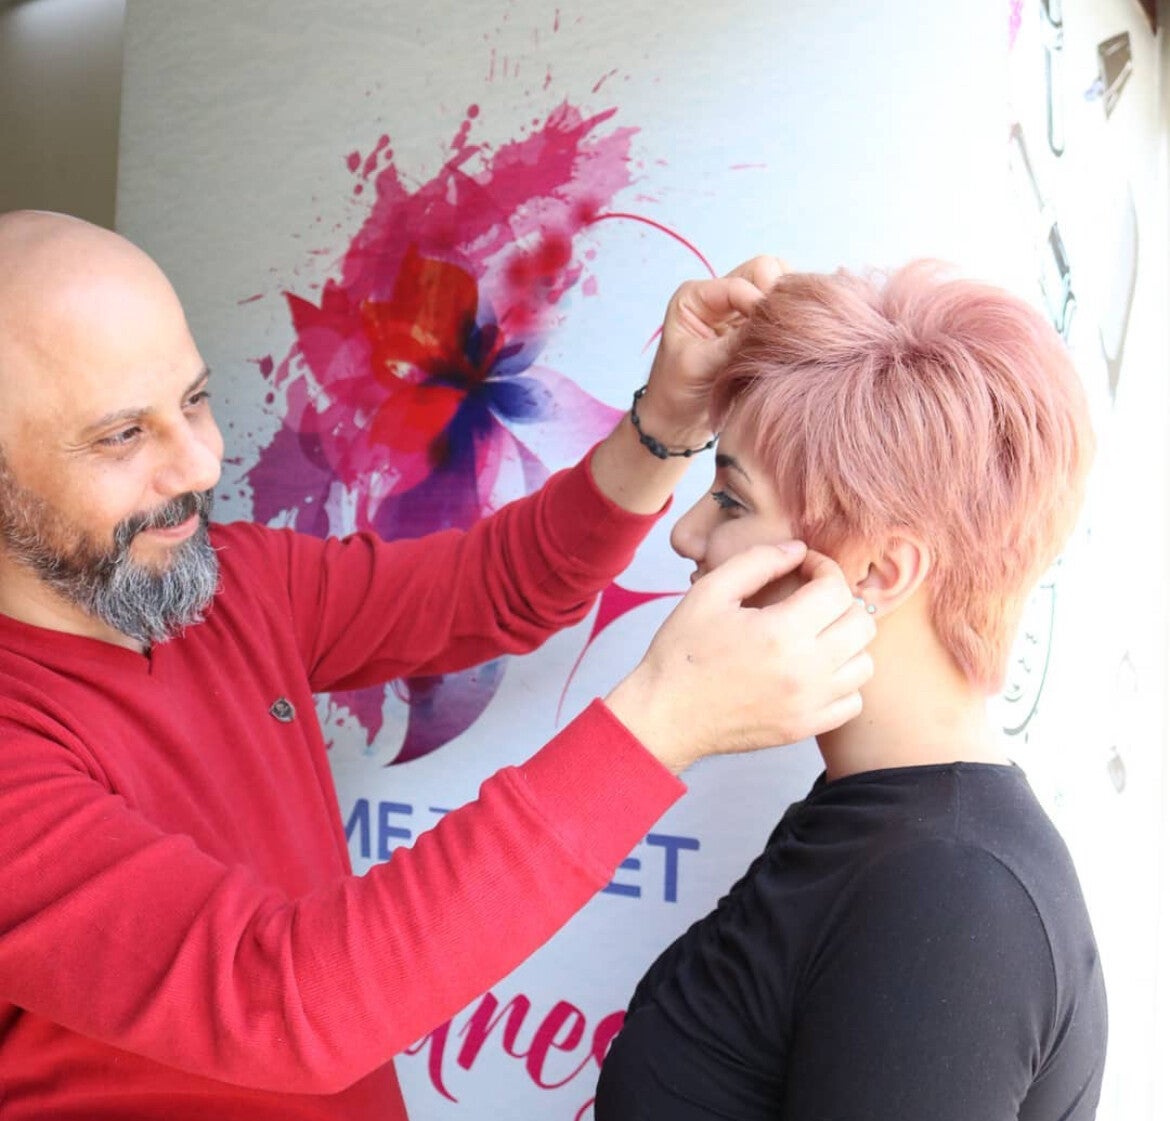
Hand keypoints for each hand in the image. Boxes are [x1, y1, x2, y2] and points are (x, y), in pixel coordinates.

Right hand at [605, 544, 874, 773]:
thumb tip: (798, 551)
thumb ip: (757, 562)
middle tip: (811, 598)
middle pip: (861, 623)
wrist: (665, 714)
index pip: (836, 588)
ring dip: (846, 641)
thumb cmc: (682, 652)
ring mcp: (809, 704)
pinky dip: (843, 681)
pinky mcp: (805, 727)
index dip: (823, 567)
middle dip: (839, 601)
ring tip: (815, 633)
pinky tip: (814, 669)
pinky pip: (852, 700)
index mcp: (781, 632)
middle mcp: (805, 670)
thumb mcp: (709, 592)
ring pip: (865, 663)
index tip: (804, 568)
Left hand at [638, 255, 787, 446]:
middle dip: (779, 295)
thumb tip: (773, 324)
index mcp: (695, 296)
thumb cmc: (676, 393)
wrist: (676, 421)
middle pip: (765, 270)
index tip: (770, 333)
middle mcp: (718, 296)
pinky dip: (790, 323)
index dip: (761, 302)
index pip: (741, 282)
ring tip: (786, 339)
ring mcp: (739, 311)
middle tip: (786, 329)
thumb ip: (735, 342)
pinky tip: (791, 343)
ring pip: (779, 287)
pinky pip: (782, 312)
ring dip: (788, 308)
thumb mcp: (701, 365)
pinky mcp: (754, 329)